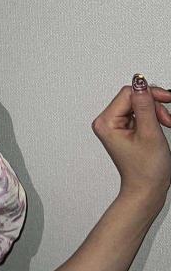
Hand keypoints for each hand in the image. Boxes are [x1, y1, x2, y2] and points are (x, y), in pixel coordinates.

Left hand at [91, 75, 170, 207]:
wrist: (146, 189)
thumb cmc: (146, 169)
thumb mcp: (149, 132)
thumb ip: (144, 105)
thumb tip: (139, 81)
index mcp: (106, 122)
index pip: (128, 93)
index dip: (150, 94)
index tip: (166, 100)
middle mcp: (107, 122)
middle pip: (133, 97)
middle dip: (154, 105)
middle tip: (166, 119)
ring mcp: (115, 126)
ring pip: (138, 104)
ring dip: (155, 112)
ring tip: (164, 126)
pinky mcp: (124, 129)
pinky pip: (139, 114)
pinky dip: (152, 118)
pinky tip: (158, 128)